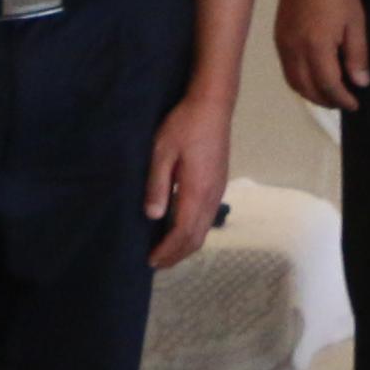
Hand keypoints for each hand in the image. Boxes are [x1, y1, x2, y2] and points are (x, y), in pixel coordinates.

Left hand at [142, 94, 233, 270]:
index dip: (167, 250)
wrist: (213, 105)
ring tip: (166, 251)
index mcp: (197, 191)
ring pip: (204, 229)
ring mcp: (218, 190)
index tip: (151, 260)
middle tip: (156, 263)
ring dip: (186, 244)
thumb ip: (157, 185)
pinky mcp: (219, 184)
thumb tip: (152, 216)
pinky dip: (193, 231)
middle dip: (177, 254)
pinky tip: (179, 228)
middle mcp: (211, 196)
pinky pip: (207, 218)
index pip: (183, 232)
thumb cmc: (184, 126)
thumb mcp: (162, 152)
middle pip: (197, 237)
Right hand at [274, 0, 369, 112]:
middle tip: (344, 102)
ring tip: (331, 95)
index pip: (329, 85)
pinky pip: (287, 70)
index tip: (355, 104)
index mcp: (316, 46)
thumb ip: (357, 55)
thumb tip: (360, 82)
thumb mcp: (356, 21)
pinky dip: (300, 81)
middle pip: (308, 89)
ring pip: (294, 83)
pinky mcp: (278, 39)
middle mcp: (295, 50)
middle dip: (327, 101)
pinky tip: (314, 77)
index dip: (342, 99)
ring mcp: (283, 45)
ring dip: (311, 94)